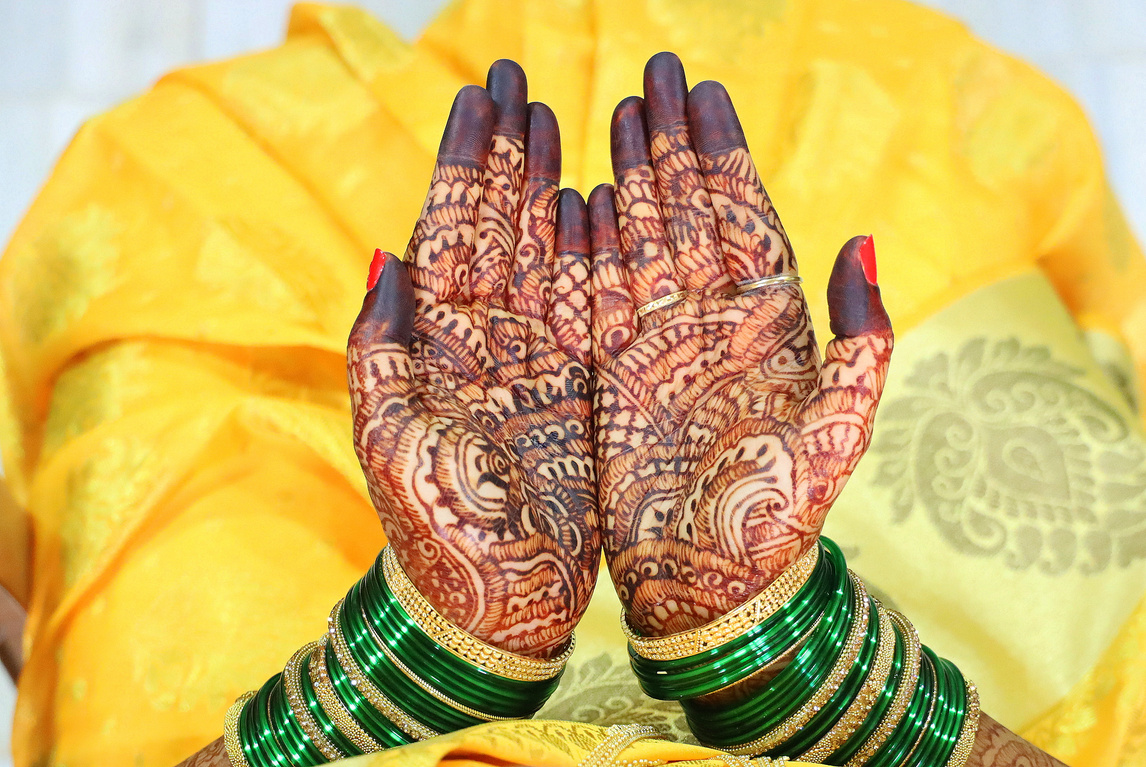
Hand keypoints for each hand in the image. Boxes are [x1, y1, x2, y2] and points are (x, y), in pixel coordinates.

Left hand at [347, 62, 597, 657]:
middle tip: (518, 78)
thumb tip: (387, 252)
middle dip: (508, 150)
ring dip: (550, 184)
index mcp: (435, 340)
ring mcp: (532, 355)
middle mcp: (485, 336)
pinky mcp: (575, 383)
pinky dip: (593, 252)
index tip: (481, 95)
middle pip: (499, 222)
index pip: (453, 226)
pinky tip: (597, 201)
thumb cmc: (436, 530)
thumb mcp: (390, 438)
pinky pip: (588, 303)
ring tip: (562, 119)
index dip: (468, 159)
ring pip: (544, 251)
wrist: (495, 601)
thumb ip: (382, 346)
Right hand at [589, 53, 892, 635]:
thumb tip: (866, 241)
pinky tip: (578, 198)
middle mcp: (712, 326)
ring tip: (614, 116)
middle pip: (687, 213)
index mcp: (770, 327)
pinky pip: (598, 298)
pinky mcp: (616, 375)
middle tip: (651, 74)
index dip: (720, 152)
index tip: (700, 90)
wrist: (711, 586)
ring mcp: (660, 346)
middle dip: (670, 143)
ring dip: (629, 178)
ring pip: (641, 243)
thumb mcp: (837, 431)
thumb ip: (858, 338)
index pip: (742, 216)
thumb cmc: (777, 518)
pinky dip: (587, 248)